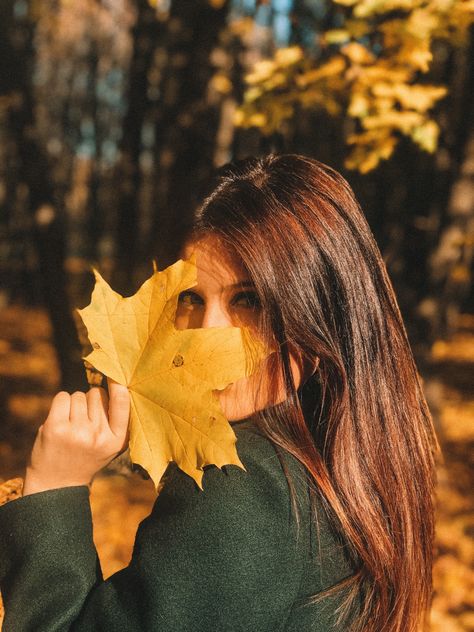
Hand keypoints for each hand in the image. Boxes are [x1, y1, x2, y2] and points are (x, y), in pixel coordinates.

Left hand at [22, 379, 129, 495]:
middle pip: (97, 394)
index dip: (118, 385)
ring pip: (79, 395)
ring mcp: (77, 431)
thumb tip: (116, 382)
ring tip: (71, 426)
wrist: (57, 484)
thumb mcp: (110, 446)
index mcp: (117, 440)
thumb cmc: (86, 458)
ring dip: (74, 405)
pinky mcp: (56, 427)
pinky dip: (61, 403)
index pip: (122, 402)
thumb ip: (115, 420)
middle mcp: (98, 435)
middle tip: (84, 423)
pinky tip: (60, 421)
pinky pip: (62, 397)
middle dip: (90, 401)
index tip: (116, 375)